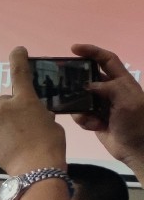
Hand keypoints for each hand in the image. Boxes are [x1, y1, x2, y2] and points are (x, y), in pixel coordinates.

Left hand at [0, 47, 66, 176]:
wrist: (36, 168)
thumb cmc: (51, 145)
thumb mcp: (52, 124)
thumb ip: (41, 115)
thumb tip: (37, 115)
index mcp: (26, 100)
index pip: (20, 73)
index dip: (18, 59)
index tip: (17, 50)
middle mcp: (5, 106)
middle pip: (5, 101)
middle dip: (13, 109)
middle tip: (23, 124)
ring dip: (6, 125)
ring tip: (18, 141)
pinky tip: (8, 148)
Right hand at [68, 43, 143, 168]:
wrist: (137, 150)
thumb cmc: (137, 124)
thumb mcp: (129, 102)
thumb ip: (110, 88)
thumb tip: (88, 85)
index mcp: (122, 82)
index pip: (107, 60)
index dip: (91, 51)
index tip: (73, 49)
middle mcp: (111, 90)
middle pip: (89, 77)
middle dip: (77, 79)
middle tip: (63, 82)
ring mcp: (101, 105)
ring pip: (80, 97)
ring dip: (79, 105)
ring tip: (87, 116)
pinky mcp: (94, 118)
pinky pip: (80, 113)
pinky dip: (83, 120)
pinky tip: (93, 126)